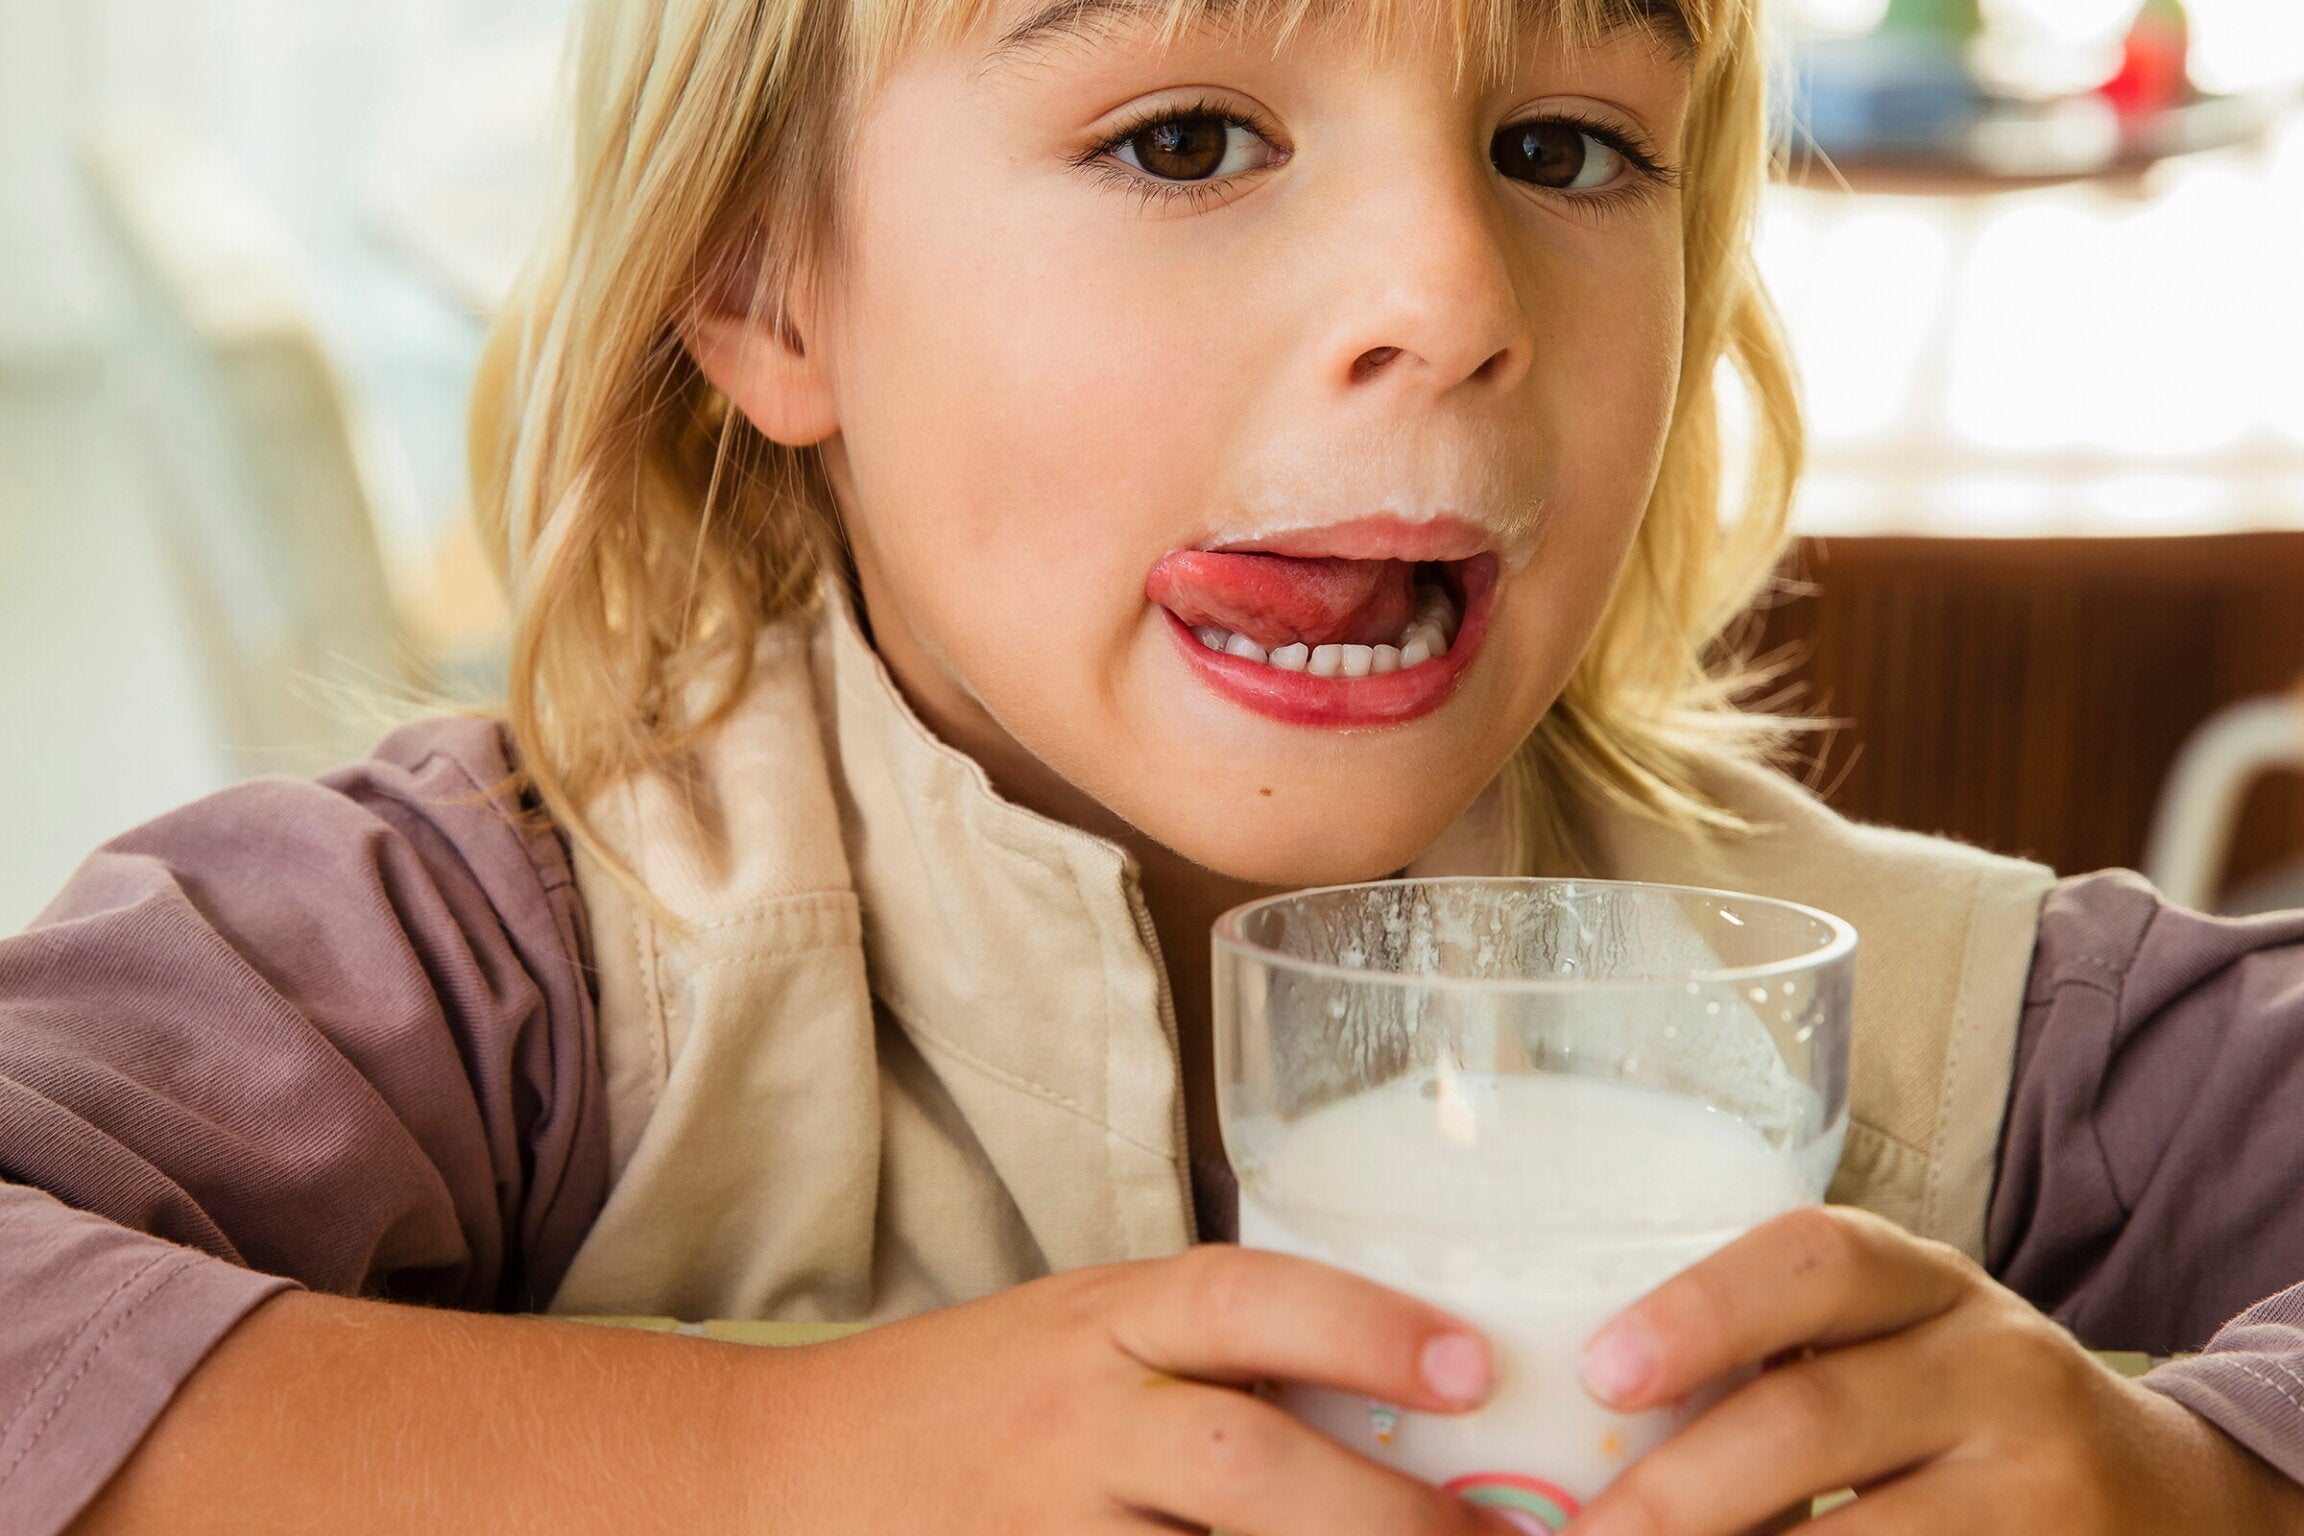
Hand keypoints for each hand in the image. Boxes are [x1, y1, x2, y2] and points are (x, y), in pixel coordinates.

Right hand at [758, 1243, 1516, 1535]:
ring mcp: (1040, 1527)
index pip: (1239, 1299)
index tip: (1470, 1365)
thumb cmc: (969, 1403)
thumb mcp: (1080, 1337)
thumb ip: (1205, 1358)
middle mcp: (1071, 1421)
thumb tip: (1404, 1403)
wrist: (782, 1476)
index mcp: (1099, 1323)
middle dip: (1378, 1517)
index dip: (1361, 1326)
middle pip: (1241, 1462)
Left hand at [1563, 1206, 2303, 1535]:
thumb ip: (1775, 1356)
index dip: (1701, 1309)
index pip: (1816, 1260)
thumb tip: (1579, 1423)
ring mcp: (2037, 1487)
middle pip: (1810, 1418)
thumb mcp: (1897, 1343)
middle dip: (1676, 1491)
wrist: (2168, 1499)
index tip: (1603, 1371)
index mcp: (1929, 1283)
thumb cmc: (1960, 1408)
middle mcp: (1996, 1367)